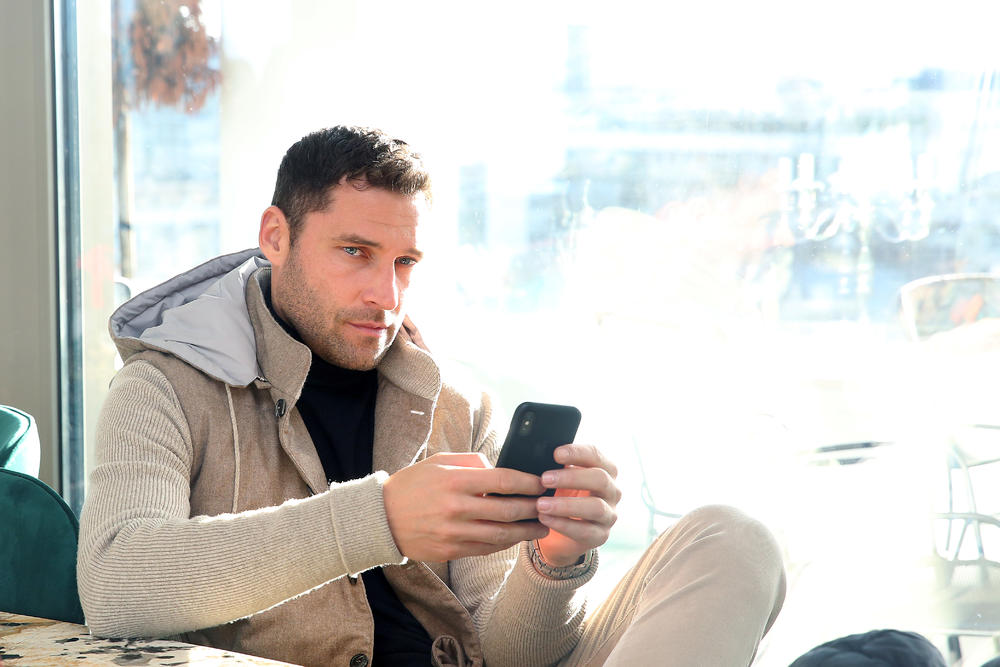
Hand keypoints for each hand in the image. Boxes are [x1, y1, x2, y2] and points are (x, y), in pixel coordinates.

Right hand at [383, 452, 549, 561]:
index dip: (528, 482)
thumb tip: (499, 467)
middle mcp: (456, 507)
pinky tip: (515, 538)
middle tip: (549, 507)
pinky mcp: (450, 550)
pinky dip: (504, 543)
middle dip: (533, 509)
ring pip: (501, 534)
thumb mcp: (439, 461)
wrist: (381, 518)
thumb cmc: (413, 484)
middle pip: (507, 510)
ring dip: (525, 532)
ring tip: (542, 528)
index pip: (503, 480)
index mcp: (455, 480)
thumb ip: (471, 462)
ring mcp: (453, 532)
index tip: (542, 483)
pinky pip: (486, 549)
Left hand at [535, 444, 620, 566]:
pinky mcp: (601, 535)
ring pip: (595, 507)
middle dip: (571, 478)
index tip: (556, 454)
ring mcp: (609, 514)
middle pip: (600, 479)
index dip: (577, 452)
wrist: (564, 531)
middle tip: (545, 479)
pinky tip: (545, 519)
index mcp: (604, 470)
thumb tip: (538, 454)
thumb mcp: (562, 478)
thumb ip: (557, 466)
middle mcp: (612, 491)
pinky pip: (585, 531)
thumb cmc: (563, 495)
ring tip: (541, 504)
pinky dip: (563, 525)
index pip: (596, 455)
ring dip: (566, 505)